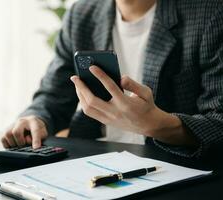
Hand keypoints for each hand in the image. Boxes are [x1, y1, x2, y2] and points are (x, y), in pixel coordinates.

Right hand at [1, 116, 47, 148]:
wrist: (30, 122)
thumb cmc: (37, 129)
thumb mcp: (43, 133)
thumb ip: (39, 138)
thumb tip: (33, 146)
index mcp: (33, 121)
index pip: (34, 131)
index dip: (35, 140)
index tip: (36, 148)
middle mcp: (21, 121)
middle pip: (16, 132)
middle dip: (20, 142)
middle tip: (24, 145)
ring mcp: (12, 125)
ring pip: (7, 134)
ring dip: (13, 143)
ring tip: (19, 145)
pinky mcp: (6, 130)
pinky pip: (3, 138)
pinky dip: (8, 145)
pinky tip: (14, 145)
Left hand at [70, 65, 196, 145]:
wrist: (148, 125)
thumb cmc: (146, 105)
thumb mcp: (146, 92)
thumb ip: (133, 84)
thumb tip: (121, 77)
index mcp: (126, 103)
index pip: (110, 87)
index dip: (100, 75)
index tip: (91, 66)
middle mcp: (115, 112)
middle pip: (92, 100)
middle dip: (81, 87)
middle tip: (75, 77)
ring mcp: (109, 119)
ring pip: (88, 108)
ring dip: (80, 95)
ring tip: (77, 84)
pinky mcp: (106, 122)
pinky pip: (90, 112)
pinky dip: (83, 102)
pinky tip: (82, 93)